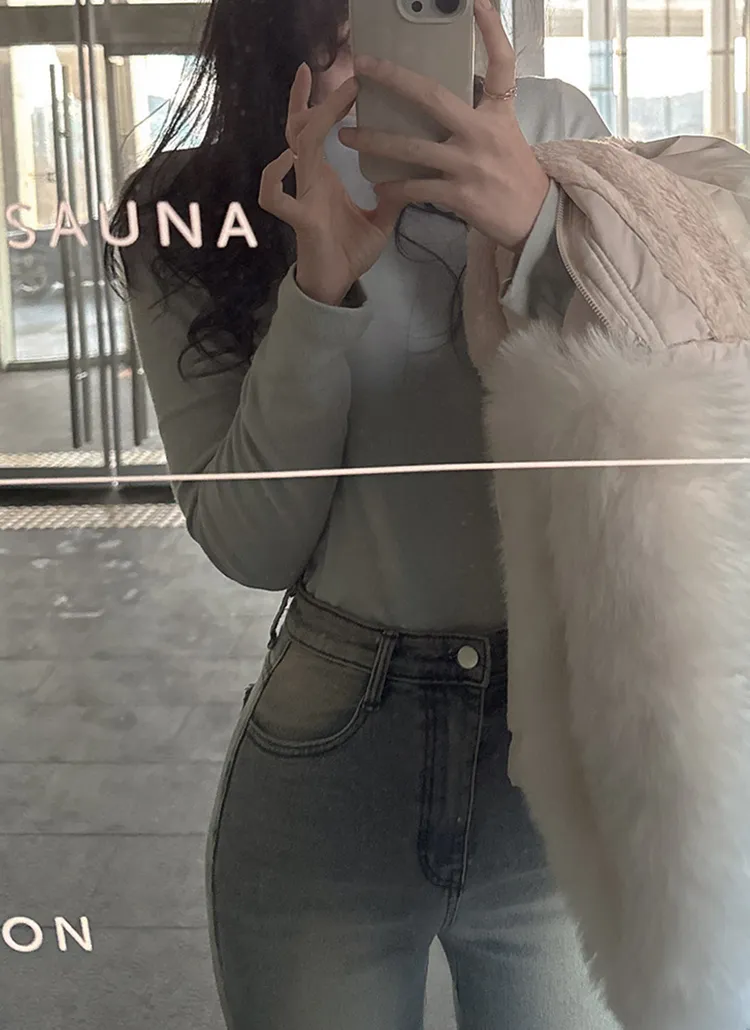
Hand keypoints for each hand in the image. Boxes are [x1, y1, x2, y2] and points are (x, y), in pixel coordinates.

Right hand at [258, 63, 405, 305]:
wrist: (336, 286)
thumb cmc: (349, 253)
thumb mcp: (381, 221)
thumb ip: (393, 197)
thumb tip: (413, 176)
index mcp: (324, 177)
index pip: (315, 130)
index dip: (318, 102)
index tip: (336, 77)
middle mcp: (309, 180)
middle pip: (299, 130)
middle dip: (305, 101)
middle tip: (313, 72)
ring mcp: (302, 196)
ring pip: (295, 150)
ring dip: (306, 125)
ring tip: (324, 108)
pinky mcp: (299, 219)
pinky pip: (274, 197)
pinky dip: (274, 178)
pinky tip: (285, 160)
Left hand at [337, 0, 550, 251]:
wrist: (535, 218)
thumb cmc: (515, 175)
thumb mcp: (506, 133)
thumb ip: (479, 112)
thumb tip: (441, 100)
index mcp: (497, 112)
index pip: (500, 63)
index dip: (491, 30)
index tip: (476, 3)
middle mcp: (481, 133)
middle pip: (432, 97)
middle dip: (393, 78)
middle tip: (362, 66)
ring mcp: (468, 164)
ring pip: (411, 148)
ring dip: (374, 142)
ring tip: (347, 137)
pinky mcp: (459, 195)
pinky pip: (416, 188)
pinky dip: (394, 188)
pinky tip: (377, 184)